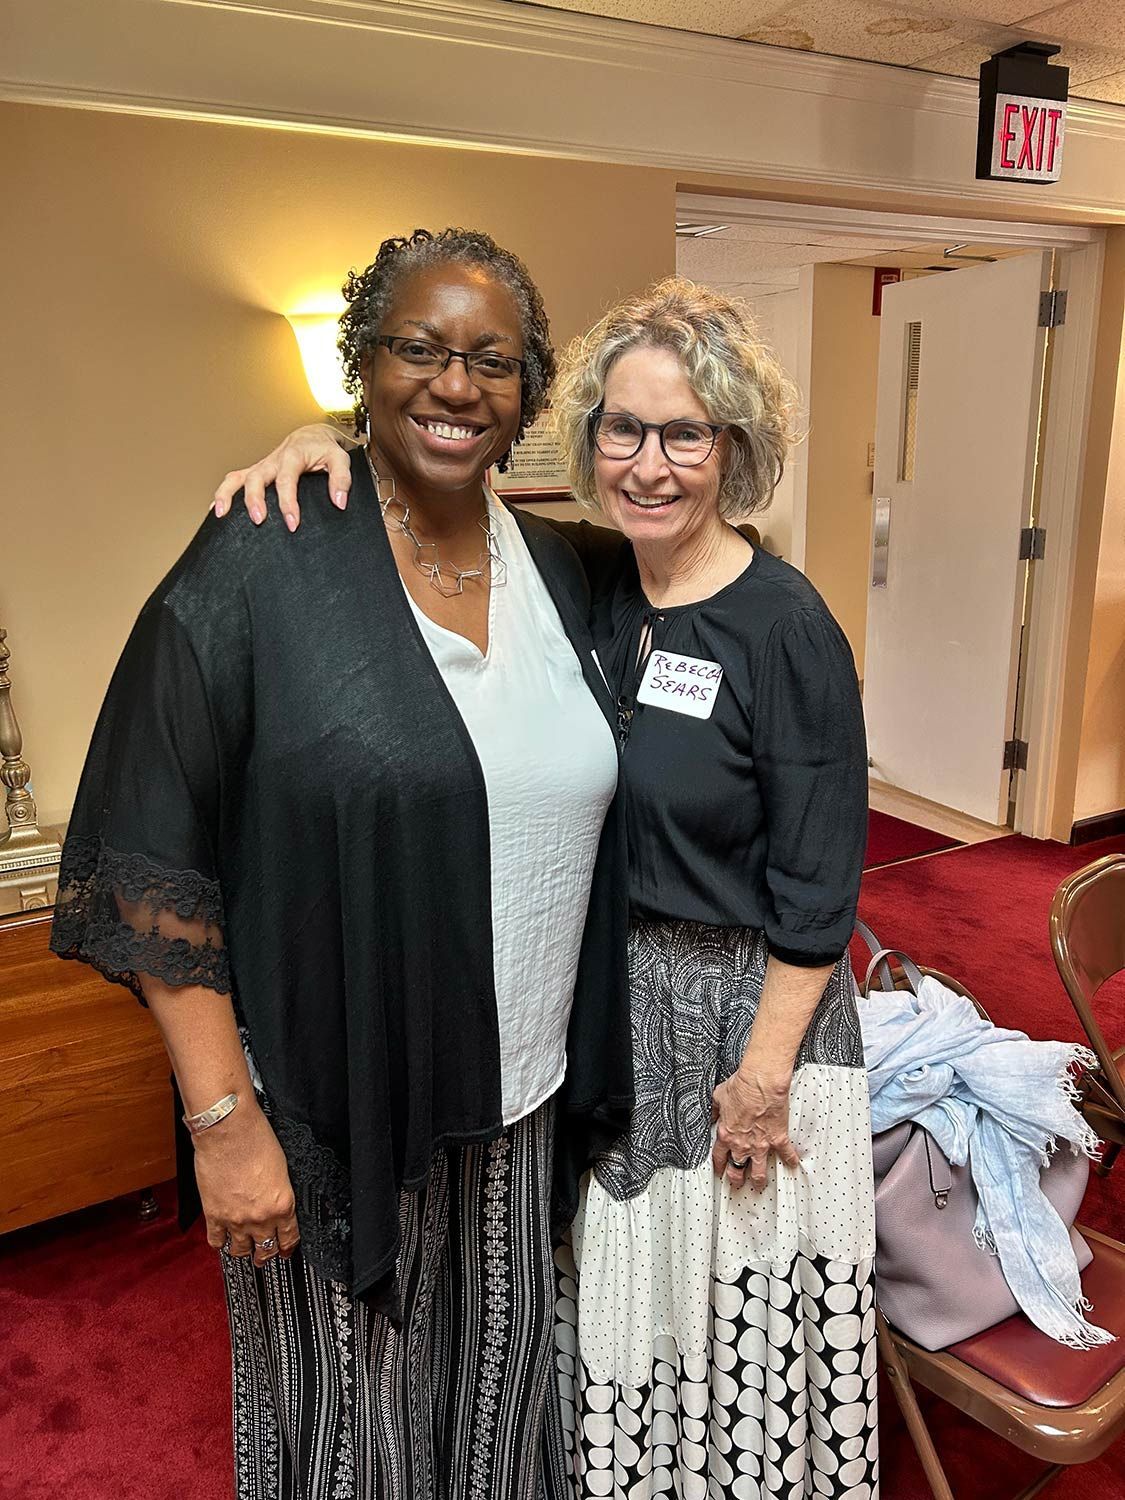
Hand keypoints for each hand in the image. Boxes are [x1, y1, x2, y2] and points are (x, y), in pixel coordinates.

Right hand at [193, 1100, 299, 1266]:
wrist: (228, 1130)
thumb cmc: (256, 1139)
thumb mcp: (281, 1167)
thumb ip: (279, 1191)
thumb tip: (275, 1202)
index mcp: (282, 1203)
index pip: (289, 1237)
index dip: (288, 1247)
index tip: (285, 1251)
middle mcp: (260, 1216)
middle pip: (266, 1249)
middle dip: (266, 1254)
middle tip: (264, 1256)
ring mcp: (235, 1219)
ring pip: (241, 1250)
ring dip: (243, 1251)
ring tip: (243, 1250)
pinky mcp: (213, 1215)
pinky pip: (216, 1241)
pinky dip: (219, 1243)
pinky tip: (222, 1240)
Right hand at [213, 424, 353, 530]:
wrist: (313, 436)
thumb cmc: (325, 449)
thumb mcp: (340, 459)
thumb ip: (342, 480)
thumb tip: (339, 502)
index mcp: (293, 456)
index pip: (286, 480)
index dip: (288, 503)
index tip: (292, 524)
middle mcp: (273, 460)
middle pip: (256, 477)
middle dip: (254, 499)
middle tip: (259, 521)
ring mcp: (262, 466)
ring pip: (238, 476)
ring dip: (227, 494)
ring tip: (221, 514)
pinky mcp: (257, 471)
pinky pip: (235, 480)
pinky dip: (223, 493)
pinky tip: (216, 511)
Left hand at [711, 1062, 799, 1190]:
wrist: (760, 1083)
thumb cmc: (742, 1087)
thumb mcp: (719, 1097)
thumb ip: (715, 1110)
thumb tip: (711, 1114)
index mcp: (726, 1134)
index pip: (719, 1157)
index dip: (719, 1166)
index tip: (720, 1171)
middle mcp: (742, 1144)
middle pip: (737, 1169)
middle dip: (736, 1179)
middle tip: (738, 1183)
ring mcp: (760, 1144)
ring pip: (758, 1171)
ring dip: (759, 1180)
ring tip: (759, 1185)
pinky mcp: (778, 1139)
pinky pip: (786, 1154)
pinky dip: (790, 1160)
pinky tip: (792, 1164)